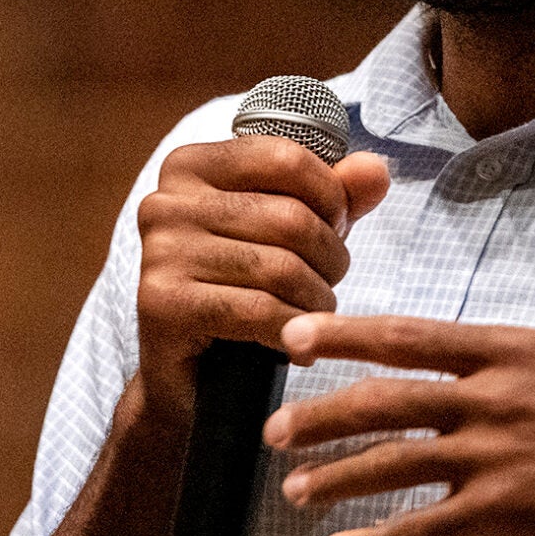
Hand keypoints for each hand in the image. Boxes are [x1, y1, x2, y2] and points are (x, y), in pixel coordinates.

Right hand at [133, 135, 390, 417]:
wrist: (188, 377)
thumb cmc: (241, 292)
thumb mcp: (291, 235)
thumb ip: (333, 197)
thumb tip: (374, 170)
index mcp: (190, 167)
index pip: (286, 158)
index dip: (331, 197)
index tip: (334, 230)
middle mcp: (166, 202)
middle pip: (290, 217)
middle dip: (330, 258)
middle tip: (327, 285)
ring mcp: (160, 252)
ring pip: (281, 268)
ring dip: (316, 301)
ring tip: (314, 316)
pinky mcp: (162, 303)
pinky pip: (260, 310)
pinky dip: (292, 331)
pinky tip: (294, 345)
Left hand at [265, 178, 534, 535]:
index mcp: (513, 351)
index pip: (412, 338)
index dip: (348, 337)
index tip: (292, 337)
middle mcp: (494, 400)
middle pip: (386, 401)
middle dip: (322, 414)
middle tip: (269, 427)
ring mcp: (499, 458)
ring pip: (395, 465)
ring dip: (337, 478)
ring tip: (290, 490)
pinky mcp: (511, 512)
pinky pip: (426, 530)